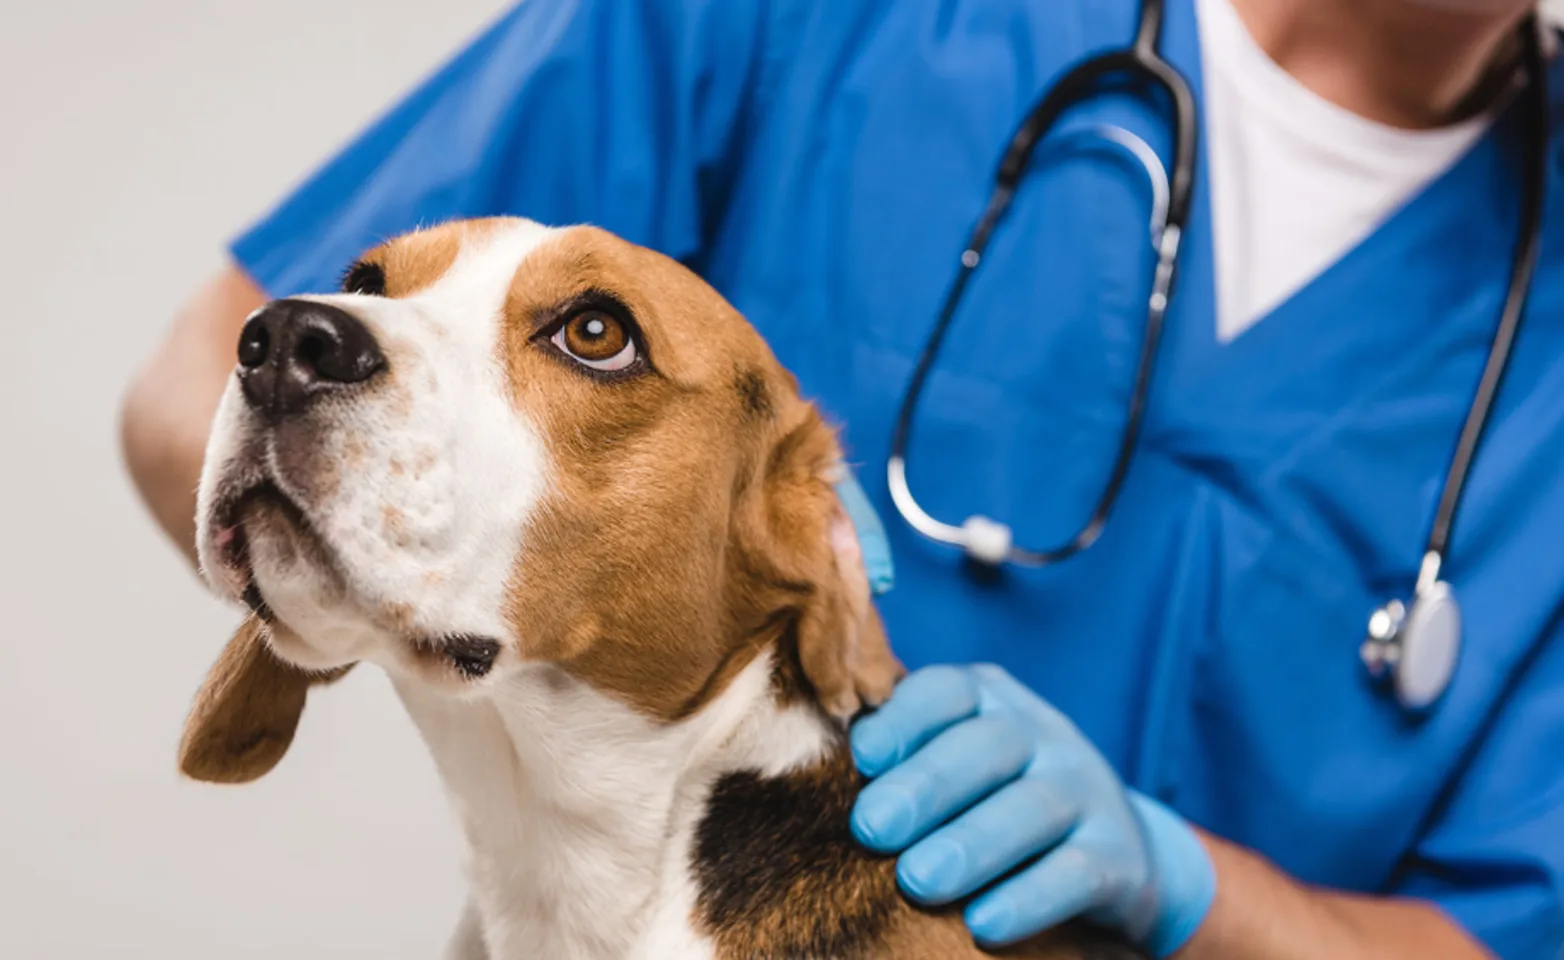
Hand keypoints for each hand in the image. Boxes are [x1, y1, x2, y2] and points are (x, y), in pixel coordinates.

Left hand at [849, 664, 1214, 955]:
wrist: (1114, 854)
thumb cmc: (992, 802)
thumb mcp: (954, 764)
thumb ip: (896, 759)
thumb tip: (808, 775)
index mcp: (991, 701)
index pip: (947, 691)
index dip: (904, 719)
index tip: (860, 758)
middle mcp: (1045, 733)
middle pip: (989, 745)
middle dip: (927, 785)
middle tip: (870, 829)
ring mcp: (1089, 789)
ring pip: (1034, 807)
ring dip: (972, 843)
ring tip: (917, 881)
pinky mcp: (1120, 856)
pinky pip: (1077, 872)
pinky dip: (1029, 898)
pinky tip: (983, 925)